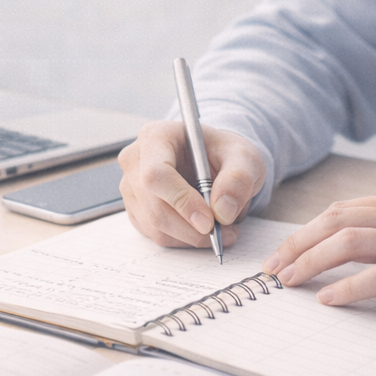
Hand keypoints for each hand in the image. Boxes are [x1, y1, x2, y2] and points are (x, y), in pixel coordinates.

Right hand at [118, 120, 265, 248]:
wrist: (214, 161)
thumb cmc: (224, 153)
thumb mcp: (244, 156)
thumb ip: (238, 178)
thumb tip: (223, 211)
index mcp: (156, 136)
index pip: (156, 174)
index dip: (181, 201)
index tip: (210, 222)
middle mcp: (135, 160)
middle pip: (154, 206)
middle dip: (192, 228)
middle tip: (226, 232)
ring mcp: (131, 187)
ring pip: (155, 226)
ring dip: (191, 237)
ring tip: (222, 229)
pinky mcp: (135, 209)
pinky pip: (156, 235)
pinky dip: (183, 239)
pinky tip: (202, 227)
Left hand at [261, 190, 375, 319]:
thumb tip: (339, 245)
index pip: (339, 210)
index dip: (304, 232)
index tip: (281, 253)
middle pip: (335, 221)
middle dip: (297, 245)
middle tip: (272, 269)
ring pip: (350, 243)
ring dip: (311, 262)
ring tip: (289, 282)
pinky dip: (348, 287)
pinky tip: (328, 299)